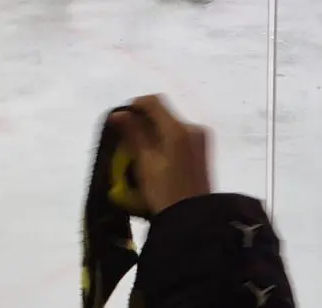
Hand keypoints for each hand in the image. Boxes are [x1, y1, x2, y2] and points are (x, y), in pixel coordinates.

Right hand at [109, 94, 212, 214]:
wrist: (195, 221)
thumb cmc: (165, 193)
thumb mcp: (145, 163)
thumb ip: (133, 134)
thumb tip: (119, 113)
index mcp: (179, 129)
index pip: (153, 102)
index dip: (134, 106)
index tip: (120, 121)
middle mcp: (193, 128)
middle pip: (163, 114)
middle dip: (143, 122)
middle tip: (127, 140)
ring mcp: (201, 139)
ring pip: (170, 125)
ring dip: (153, 132)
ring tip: (140, 152)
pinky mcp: (202, 150)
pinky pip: (179, 136)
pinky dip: (164, 140)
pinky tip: (156, 159)